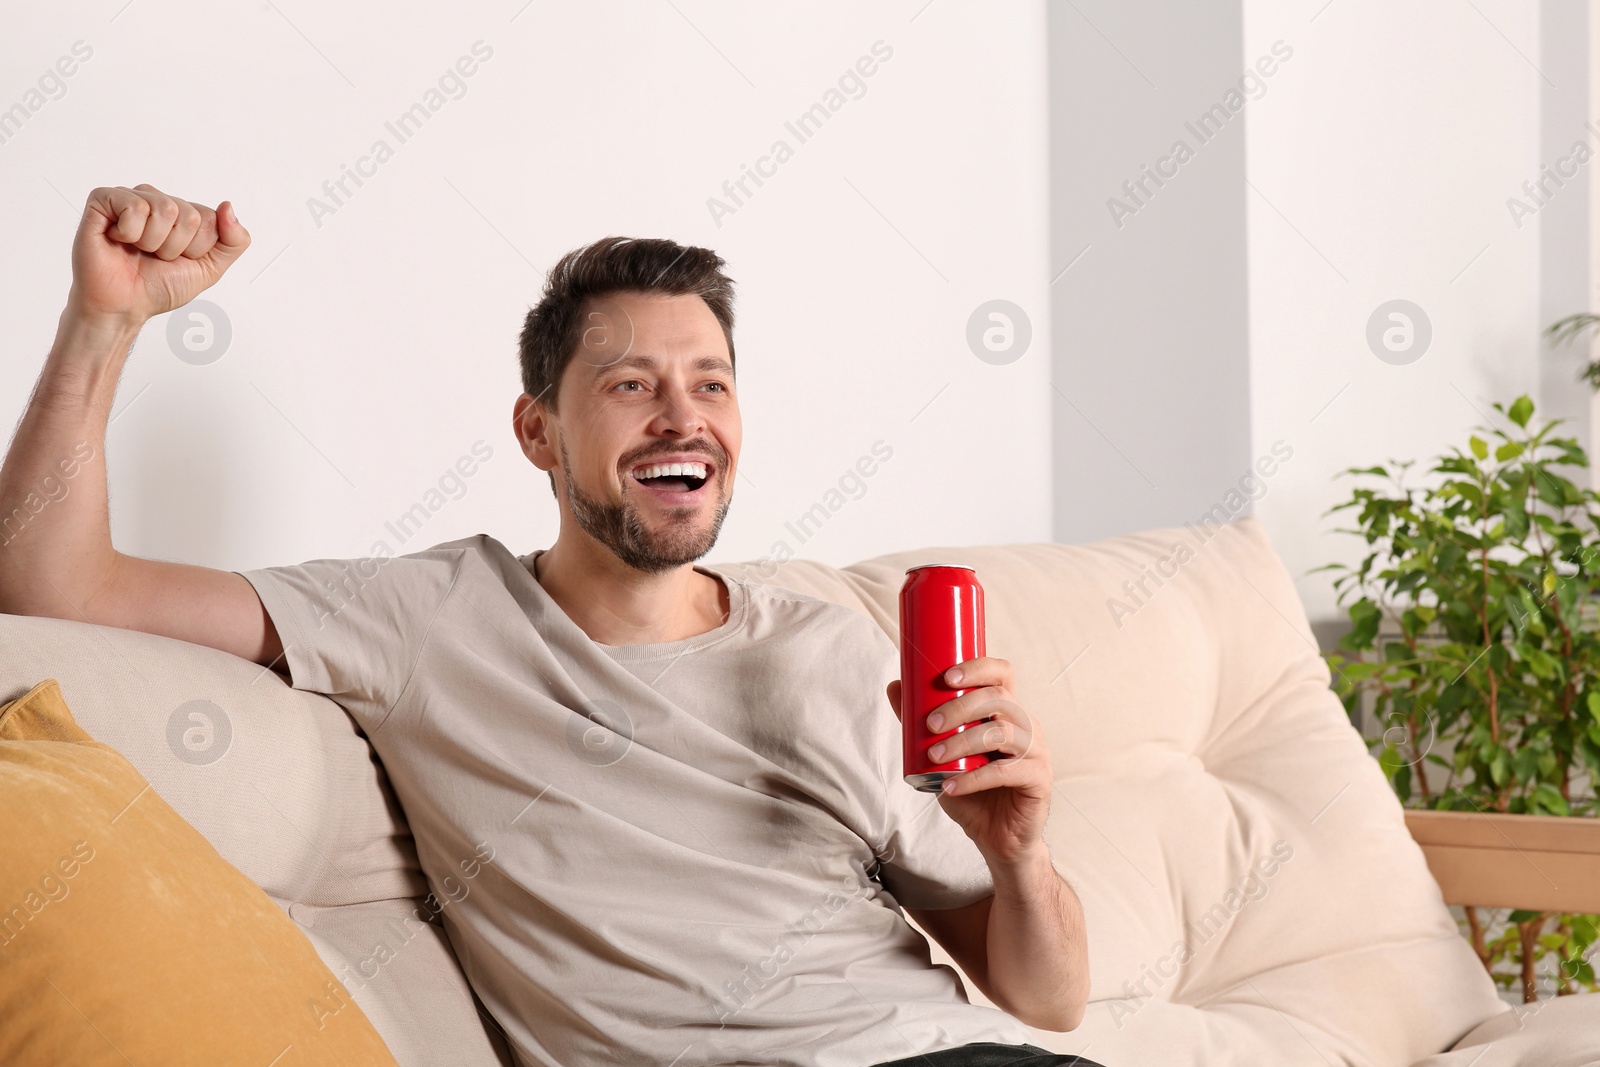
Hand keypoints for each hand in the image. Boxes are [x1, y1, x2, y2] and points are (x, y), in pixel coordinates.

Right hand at [67, 184, 250, 328]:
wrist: (124, 305)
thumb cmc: (160, 286)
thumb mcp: (211, 268)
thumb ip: (234, 241)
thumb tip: (228, 206)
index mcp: (184, 214)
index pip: (210, 218)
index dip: (197, 248)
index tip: (178, 260)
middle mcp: (159, 201)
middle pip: (188, 215)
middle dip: (175, 247)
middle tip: (155, 256)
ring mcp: (131, 198)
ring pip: (164, 209)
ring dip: (153, 242)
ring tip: (137, 249)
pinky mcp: (104, 199)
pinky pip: (134, 206)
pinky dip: (129, 233)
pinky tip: (119, 239)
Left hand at [885, 656, 1051, 867]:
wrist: (998, 838)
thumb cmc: (973, 791)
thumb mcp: (941, 755)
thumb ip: (920, 724)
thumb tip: (895, 686)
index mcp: (1006, 711)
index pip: (1000, 673)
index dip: (977, 668)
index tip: (946, 678)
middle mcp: (1025, 725)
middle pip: (999, 698)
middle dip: (960, 707)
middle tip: (930, 726)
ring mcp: (1036, 751)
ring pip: (1002, 732)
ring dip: (962, 742)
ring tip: (934, 758)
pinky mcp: (1039, 779)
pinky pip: (1005, 771)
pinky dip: (973, 779)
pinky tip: (950, 786)